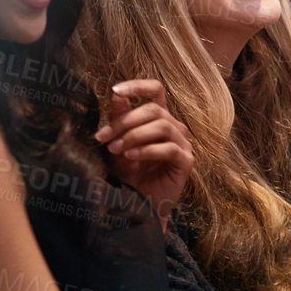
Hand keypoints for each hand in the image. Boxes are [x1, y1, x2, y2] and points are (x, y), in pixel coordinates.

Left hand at [94, 80, 191, 227]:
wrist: (136, 203)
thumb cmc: (128, 172)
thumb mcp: (118, 143)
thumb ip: (119, 119)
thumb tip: (116, 95)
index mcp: (159, 117)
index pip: (155, 90)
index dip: (138, 86)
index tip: (115, 90)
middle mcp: (174, 127)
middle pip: (154, 110)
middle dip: (126, 121)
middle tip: (104, 137)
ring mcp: (182, 144)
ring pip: (162, 126)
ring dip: (134, 136)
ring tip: (115, 149)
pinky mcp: (186, 162)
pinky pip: (169, 149)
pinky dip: (147, 150)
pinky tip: (130, 157)